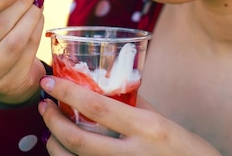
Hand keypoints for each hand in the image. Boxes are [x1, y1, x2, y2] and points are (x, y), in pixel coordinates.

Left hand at [38, 76, 221, 155]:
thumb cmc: (188, 151)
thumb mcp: (165, 123)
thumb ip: (137, 107)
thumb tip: (111, 91)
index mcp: (147, 127)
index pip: (98, 106)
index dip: (68, 93)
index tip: (49, 82)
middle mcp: (133, 152)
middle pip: (77, 139)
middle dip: (52, 122)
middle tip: (44, 106)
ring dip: (54, 145)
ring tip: (50, 131)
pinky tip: (66, 152)